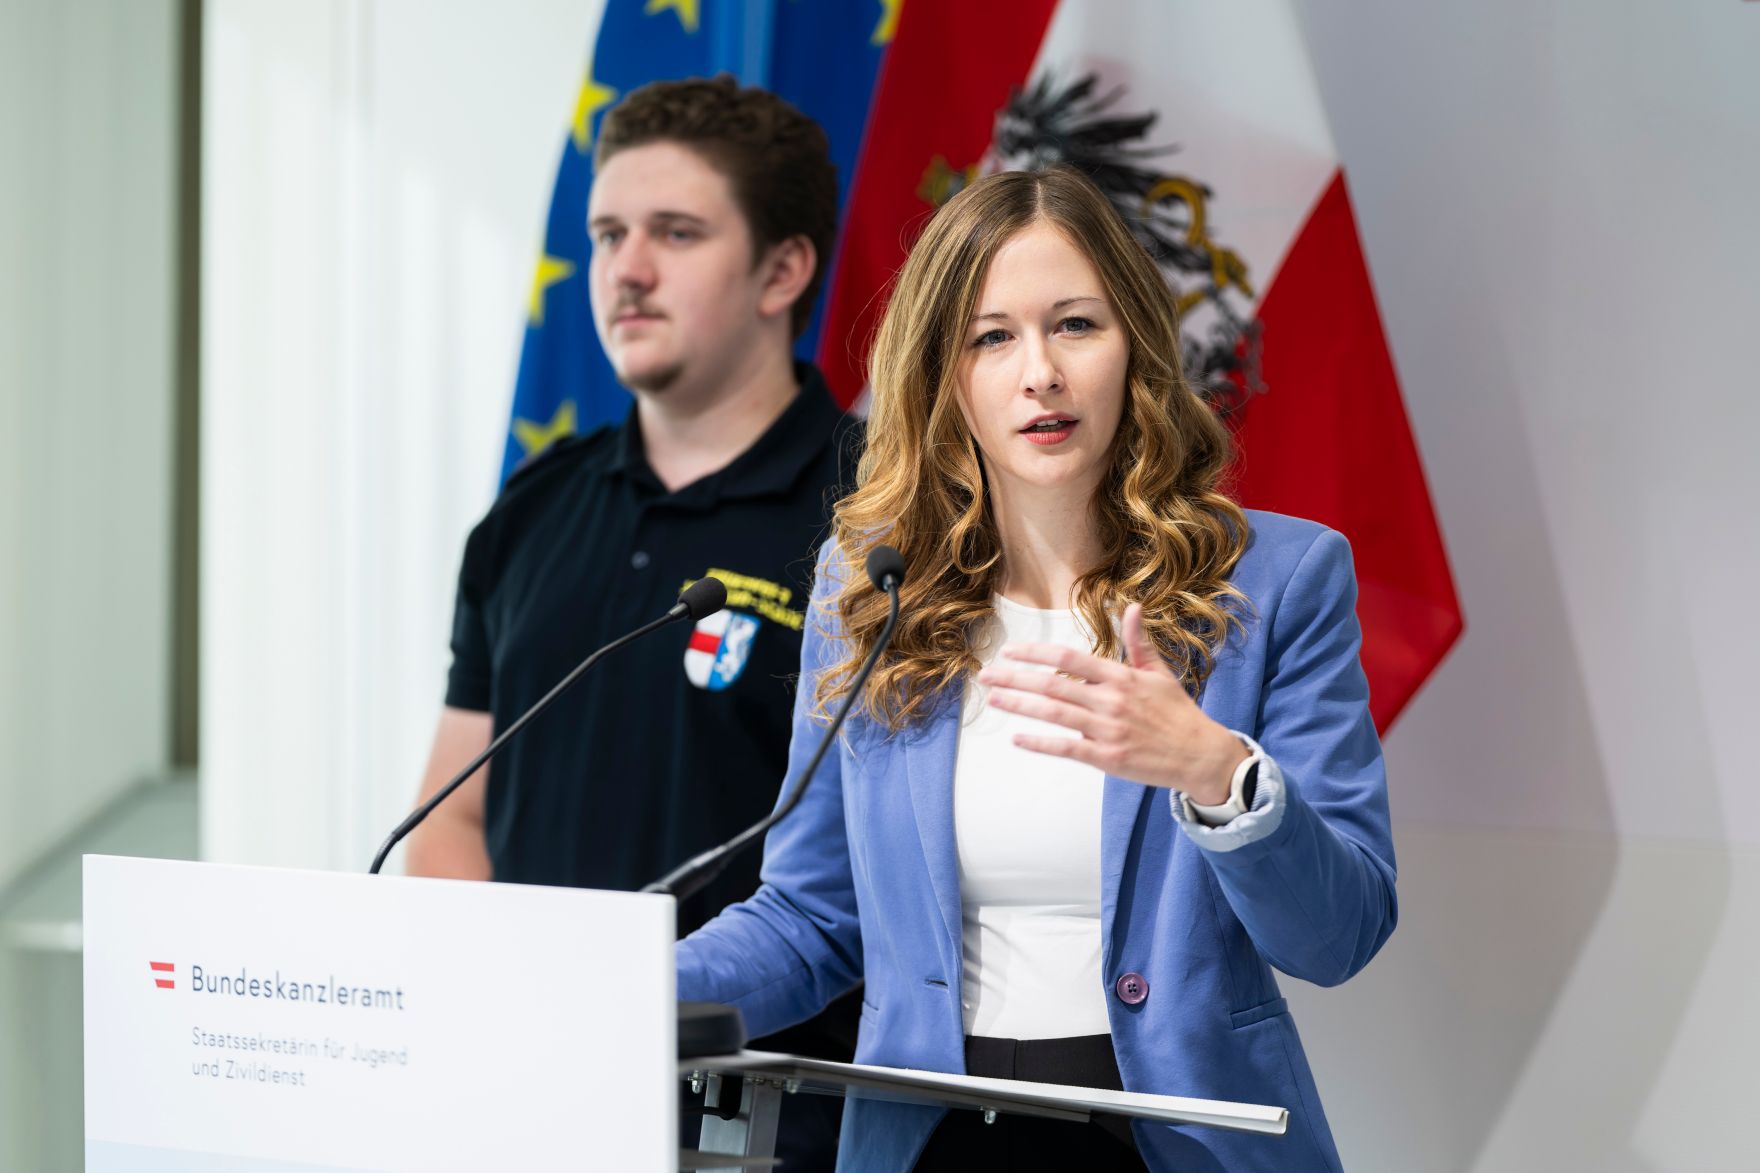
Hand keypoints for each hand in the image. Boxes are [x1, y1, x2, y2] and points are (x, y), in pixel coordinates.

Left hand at [976, 603, 1248, 804]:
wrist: (1202, 755)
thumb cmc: (1178, 713)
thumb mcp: (1159, 673)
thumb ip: (1138, 642)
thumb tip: (1132, 607)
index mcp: (1121, 676)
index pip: (1068, 659)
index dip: (1034, 653)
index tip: (1009, 650)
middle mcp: (1111, 700)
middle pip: (1052, 685)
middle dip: (1015, 678)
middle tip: (985, 675)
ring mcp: (1108, 730)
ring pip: (1055, 714)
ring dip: (1020, 705)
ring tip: (994, 699)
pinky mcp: (1108, 758)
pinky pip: (1067, 748)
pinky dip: (1040, 743)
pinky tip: (1017, 737)